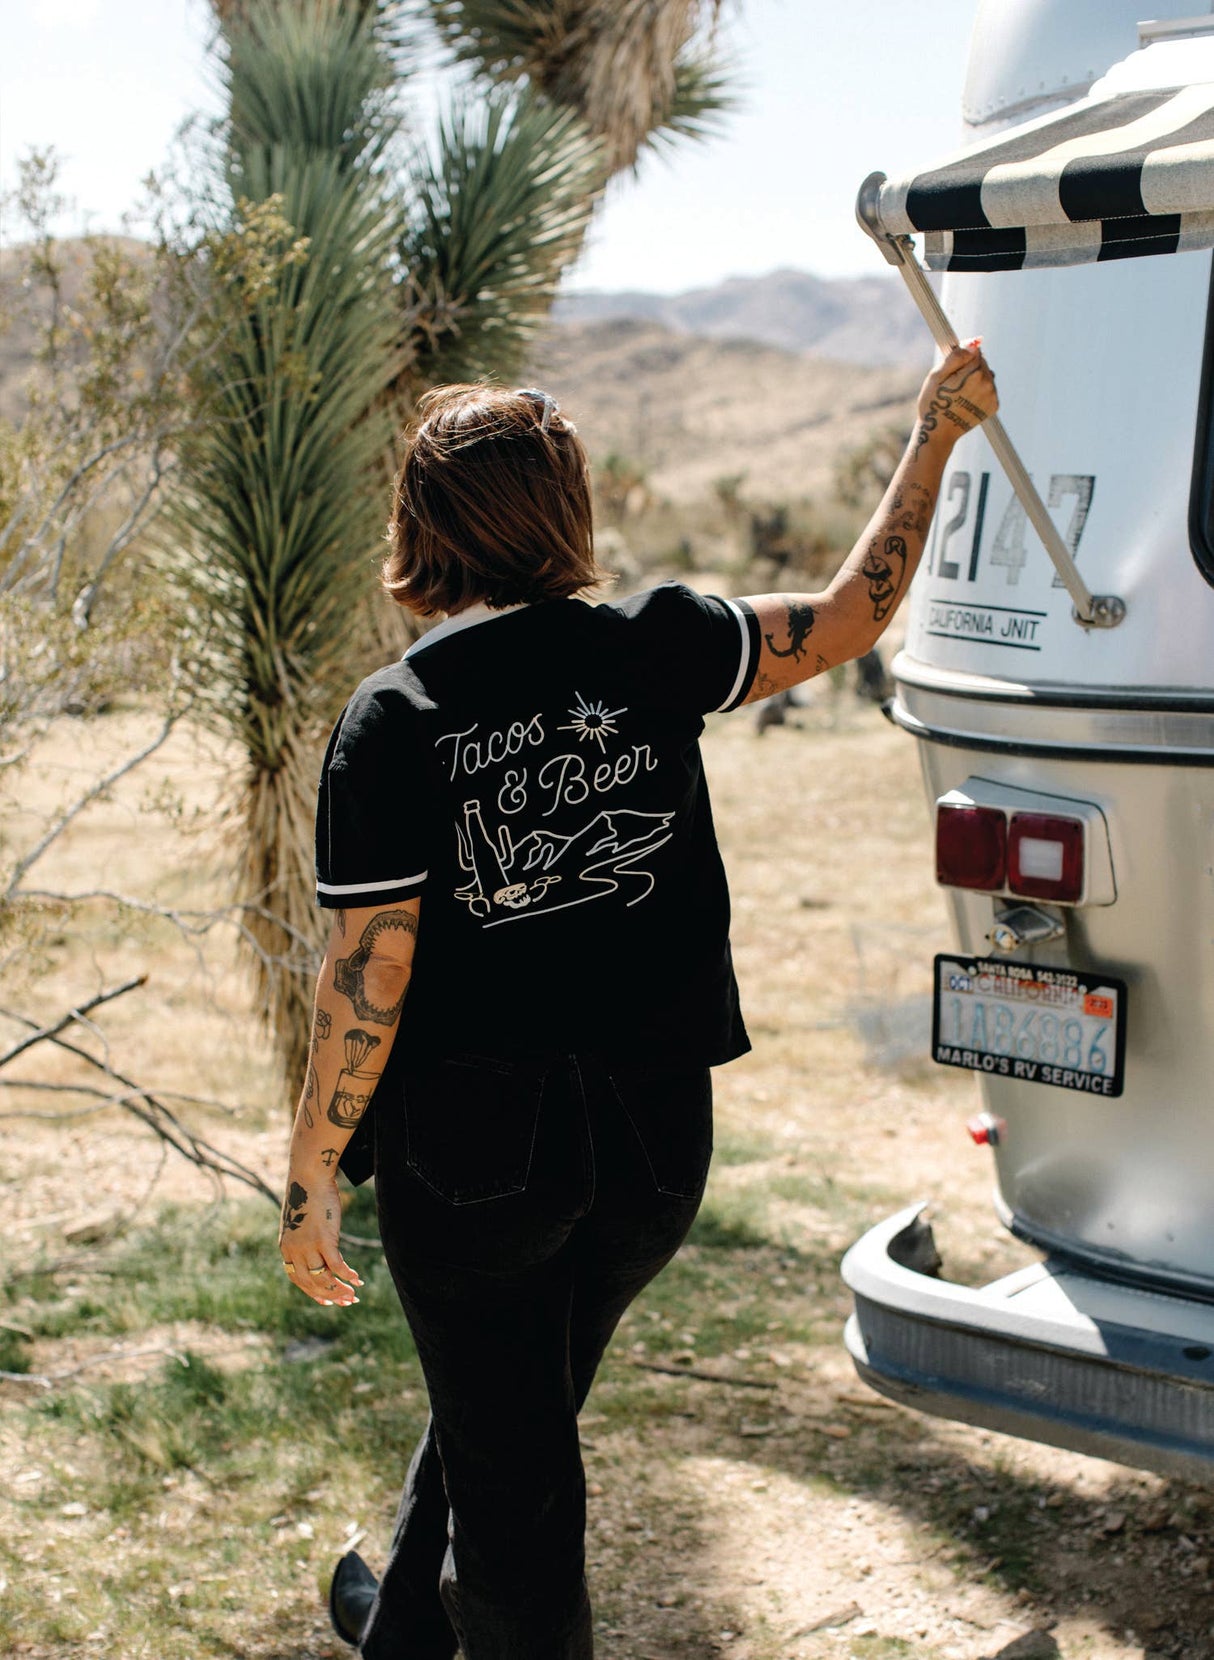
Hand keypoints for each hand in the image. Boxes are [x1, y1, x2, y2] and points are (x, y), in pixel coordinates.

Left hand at [278, 1167, 361, 1306]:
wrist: (308, 1177)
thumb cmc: (306, 1194)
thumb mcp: (300, 1221)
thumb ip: (304, 1236)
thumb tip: (316, 1245)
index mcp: (286, 1248)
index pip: (298, 1279)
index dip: (313, 1292)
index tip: (327, 1300)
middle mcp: (294, 1251)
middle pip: (311, 1283)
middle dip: (329, 1295)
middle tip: (345, 1302)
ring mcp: (308, 1246)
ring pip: (324, 1278)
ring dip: (340, 1290)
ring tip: (353, 1296)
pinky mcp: (324, 1239)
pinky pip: (337, 1265)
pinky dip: (347, 1275)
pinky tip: (357, 1279)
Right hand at [915, 338, 997, 447]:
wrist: (938, 433)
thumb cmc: (933, 403)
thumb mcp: (937, 376)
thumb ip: (956, 356)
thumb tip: (974, 342)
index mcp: (974, 373)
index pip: (975, 351)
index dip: (962, 358)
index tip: (952, 371)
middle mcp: (988, 383)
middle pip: (982, 363)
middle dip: (969, 369)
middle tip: (953, 385)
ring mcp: (992, 396)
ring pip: (986, 376)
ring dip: (976, 380)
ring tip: (959, 394)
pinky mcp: (994, 406)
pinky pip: (989, 389)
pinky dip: (980, 392)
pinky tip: (967, 401)